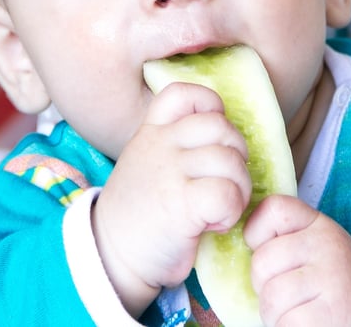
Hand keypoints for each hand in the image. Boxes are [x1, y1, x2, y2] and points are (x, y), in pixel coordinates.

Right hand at [91, 82, 252, 315]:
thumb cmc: (142, 213)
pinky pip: (227, 193)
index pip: (185, 94)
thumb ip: (177, 144)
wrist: (112, 256)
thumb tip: (229, 141)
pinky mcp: (180, 203)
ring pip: (231, 161)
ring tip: (220, 208)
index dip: (212, 108)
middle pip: (222, 128)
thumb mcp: (148, 163)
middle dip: (237, 156)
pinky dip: (231, 211)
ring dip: (238, 189)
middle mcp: (159, 144)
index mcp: (152, 131)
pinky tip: (214, 223)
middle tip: (224, 183)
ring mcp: (169, 171)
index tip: (212, 139)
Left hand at [245, 195, 350, 326]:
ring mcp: (331, 280)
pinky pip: (285, 322)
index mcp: (320, 224)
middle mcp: (328, 245)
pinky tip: (305, 323)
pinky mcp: (330, 315)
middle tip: (287, 293)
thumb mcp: (315, 246)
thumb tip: (233, 238)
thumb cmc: (332, 279)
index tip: (270, 252)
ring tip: (297, 310)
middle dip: (264, 284)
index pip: (273, 209)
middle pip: (262, 261)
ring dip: (274, 313)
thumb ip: (284, 237)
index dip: (257, 233)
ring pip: (270, 296)